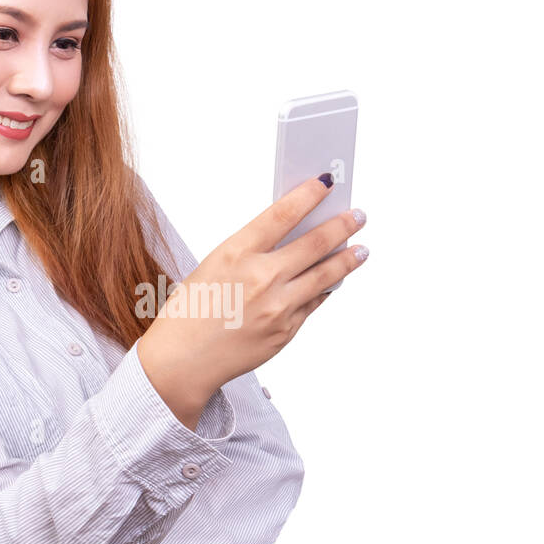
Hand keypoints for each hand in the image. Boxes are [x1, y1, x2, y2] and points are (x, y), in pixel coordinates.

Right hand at [137, 174, 367, 421]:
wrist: (182, 361)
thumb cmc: (191, 312)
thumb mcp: (215, 266)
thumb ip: (253, 250)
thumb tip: (291, 235)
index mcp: (237, 253)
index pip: (283, 214)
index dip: (309, 194)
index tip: (326, 183)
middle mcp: (261, 278)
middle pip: (315, 243)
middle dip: (342, 226)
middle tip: (358, 215)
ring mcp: (278, 307)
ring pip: (325, 275)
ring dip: (347, 259)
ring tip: (361, 249)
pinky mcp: (286, 331)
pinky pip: (312, 304)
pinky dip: (323, 289)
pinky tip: (332, 282)